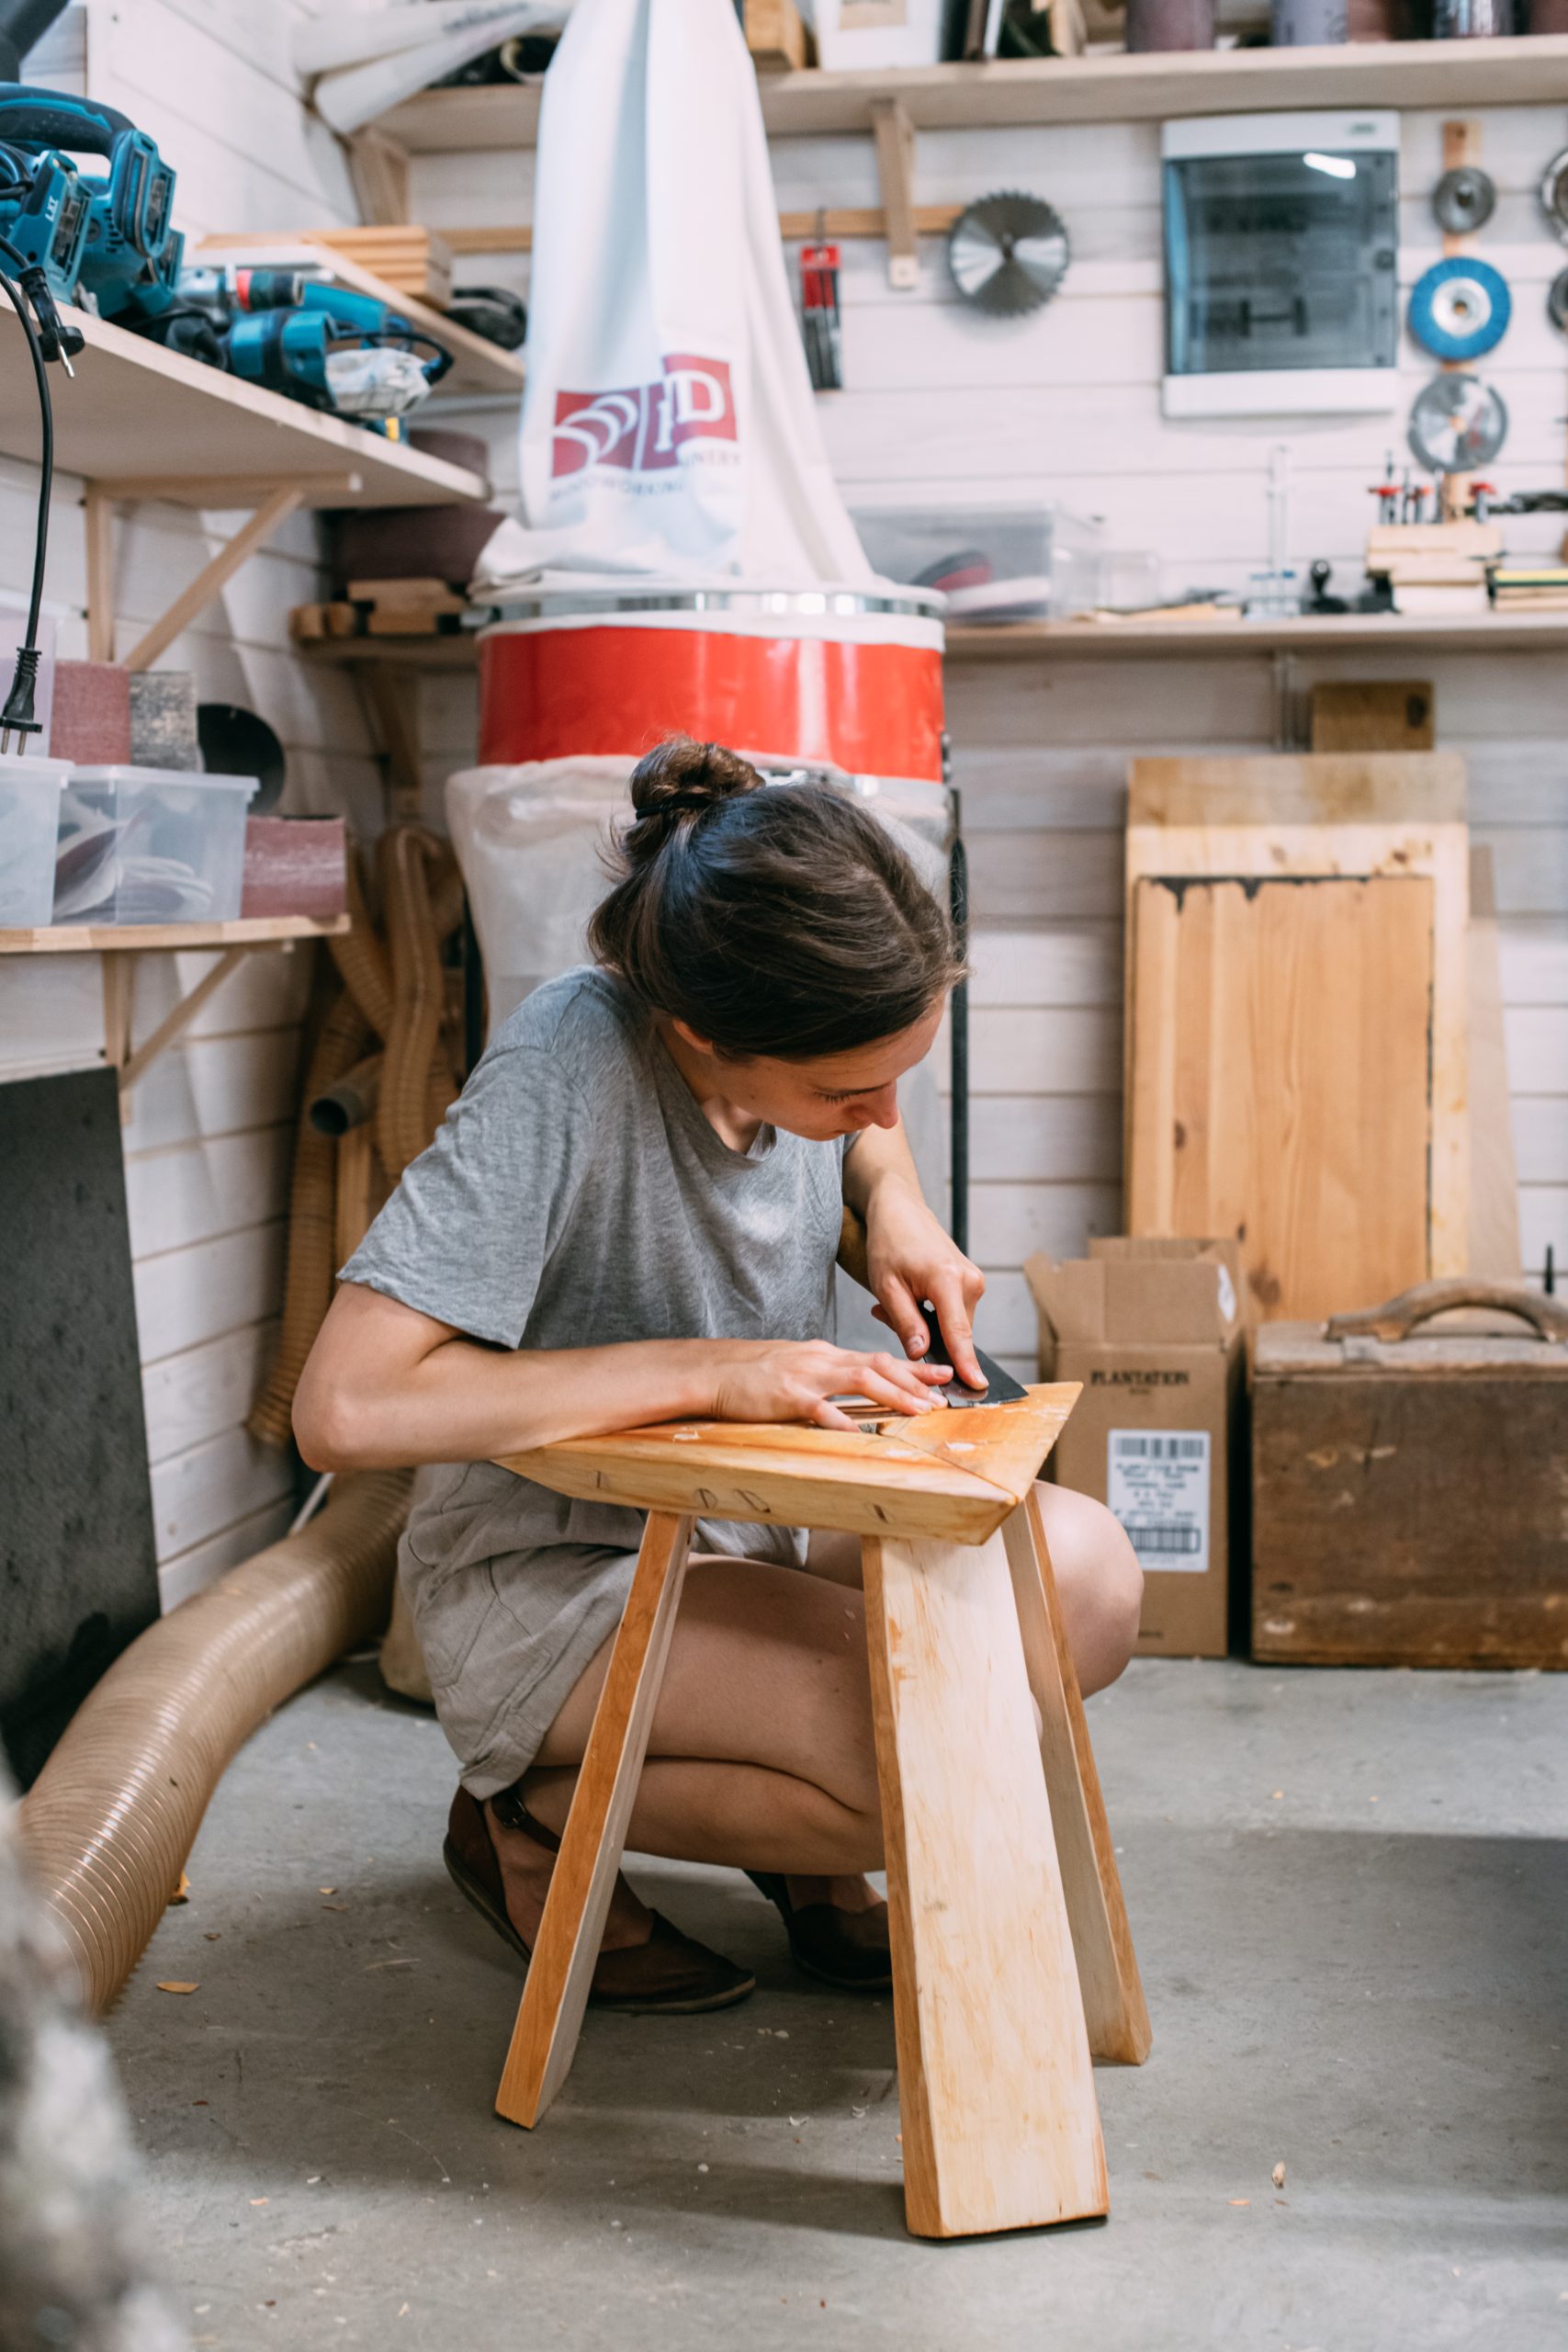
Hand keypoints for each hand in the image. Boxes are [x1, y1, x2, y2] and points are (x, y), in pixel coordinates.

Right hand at [710, 1338, 950, 1432]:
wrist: (713, 1370)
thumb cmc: (752, 1373)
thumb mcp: (796, 1365)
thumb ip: (825, 1374)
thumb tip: (853, 1383)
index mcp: (825, 1355)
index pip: (877, 1357)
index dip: (912, 1368)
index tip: (940, 1375)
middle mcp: (822, 1360)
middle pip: (878, 1365)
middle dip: (915, 1381)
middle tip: (942, 1397)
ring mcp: (807, 1377)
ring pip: (861, 1380)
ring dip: (895, 1396)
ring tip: (919, 1411)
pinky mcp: (788, 1396)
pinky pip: (822, 1410)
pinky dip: (844, 1422)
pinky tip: (862, 1434)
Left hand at [864, 1177, 986, 1388]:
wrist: (901, 1210)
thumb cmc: (889, 1243)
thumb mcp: (886, 1286)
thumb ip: (906, 1323)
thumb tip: (922, 1354)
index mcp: (947, 1280)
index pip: (959, 1333)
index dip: (965, 1363)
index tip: (977, 1387)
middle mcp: (969, 1281)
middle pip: (951, 1333)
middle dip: (922, 1336)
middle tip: (886, 1313)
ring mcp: (974, 1281)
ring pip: (952, 1325)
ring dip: (925, 1324)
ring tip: (897, 1301)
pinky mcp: (972, 1282)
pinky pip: (954, 1313)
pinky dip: (932, 1314)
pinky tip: (911, 1297)